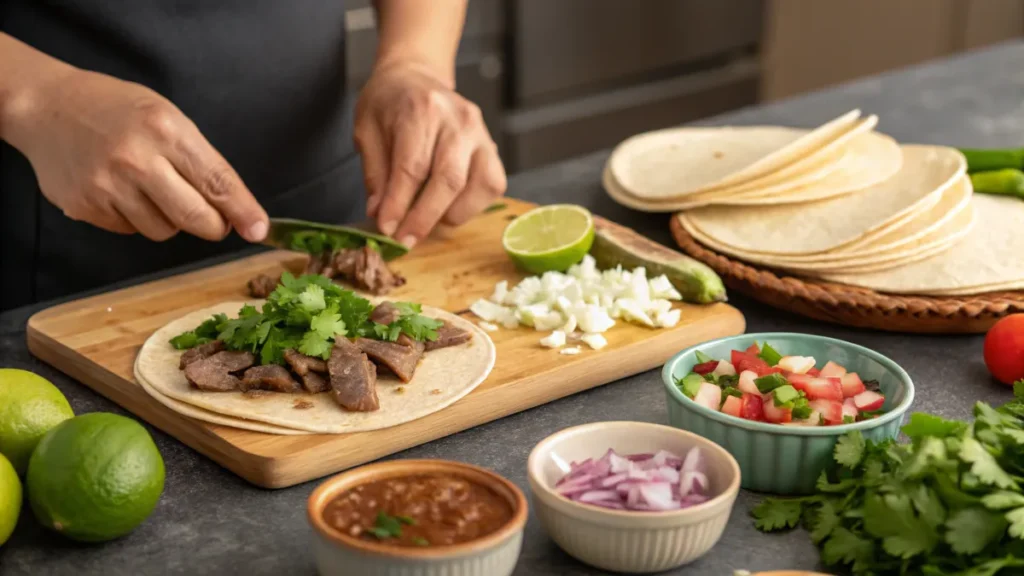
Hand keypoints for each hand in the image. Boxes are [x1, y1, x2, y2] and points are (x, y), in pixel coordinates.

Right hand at [7, 68, 267, 241]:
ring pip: (164, 231)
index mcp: (166, 131)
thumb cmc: (118, 110)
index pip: (217, 182)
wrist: (48, 107)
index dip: (243, 211)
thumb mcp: (168, 118)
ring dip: (169, 220)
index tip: (259, 230)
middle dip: (213, 226)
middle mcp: (137, 160)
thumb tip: (237, 210)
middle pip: (195, 219)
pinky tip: (122, 191)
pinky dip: (135, 219)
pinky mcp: (85, 207)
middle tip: (212, 218)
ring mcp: (108, 187)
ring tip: (151, 188)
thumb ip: (202, 162)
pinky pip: (130, 231)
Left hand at [354, 60, 506, 246]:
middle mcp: (458, 120)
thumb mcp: (366, 131)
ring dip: (449, 214)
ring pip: (476, 187)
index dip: (400, 204)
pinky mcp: (492, 149)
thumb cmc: (388, 104)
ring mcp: (481, 134)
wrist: (417, 77)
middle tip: (404, 241)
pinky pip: (491, 186)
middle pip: (449, 180)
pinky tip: (446, 206)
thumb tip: (381, 214)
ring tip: (423, 218)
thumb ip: (375, 173)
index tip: (387, 230)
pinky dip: (470, 206)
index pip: (412, 166)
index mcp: (421, 109)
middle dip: (424, 218)